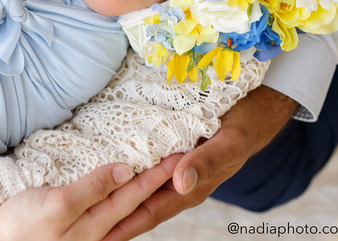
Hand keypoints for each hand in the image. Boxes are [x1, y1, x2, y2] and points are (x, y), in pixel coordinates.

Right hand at [0, 156, 180, 240]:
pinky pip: (106, 210)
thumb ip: (92, 189)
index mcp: (95, 225)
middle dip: (159, 183)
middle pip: (135, 203)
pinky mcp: (73, 226)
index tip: (179, 156)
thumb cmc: (20, 226)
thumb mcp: (57, 205)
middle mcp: (96, 231)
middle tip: (181, 161)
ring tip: (161, 173)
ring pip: (124, 208)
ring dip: (143, 190)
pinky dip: (121, 198)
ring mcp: (86, 231)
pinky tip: (123, 190)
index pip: (135, 195)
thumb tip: (124, 172)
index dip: (157, 175)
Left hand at [101, 85, 296, 240]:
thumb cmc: (243, 126)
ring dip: (116, 195)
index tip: (99, 235)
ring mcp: (175, 169)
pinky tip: (107, 170)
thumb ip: (206, 162)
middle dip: (112, 216)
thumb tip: (181, 182)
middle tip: (82, 226)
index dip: (125, 225)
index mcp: (191, 187)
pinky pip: (144, 167)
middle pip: (139, 205)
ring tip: (87, 203)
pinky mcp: (171, 152)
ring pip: (140, 188)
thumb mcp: (228, 143)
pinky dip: (125, 171)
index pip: (150, 212)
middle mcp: (179, 182)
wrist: (255, 109)